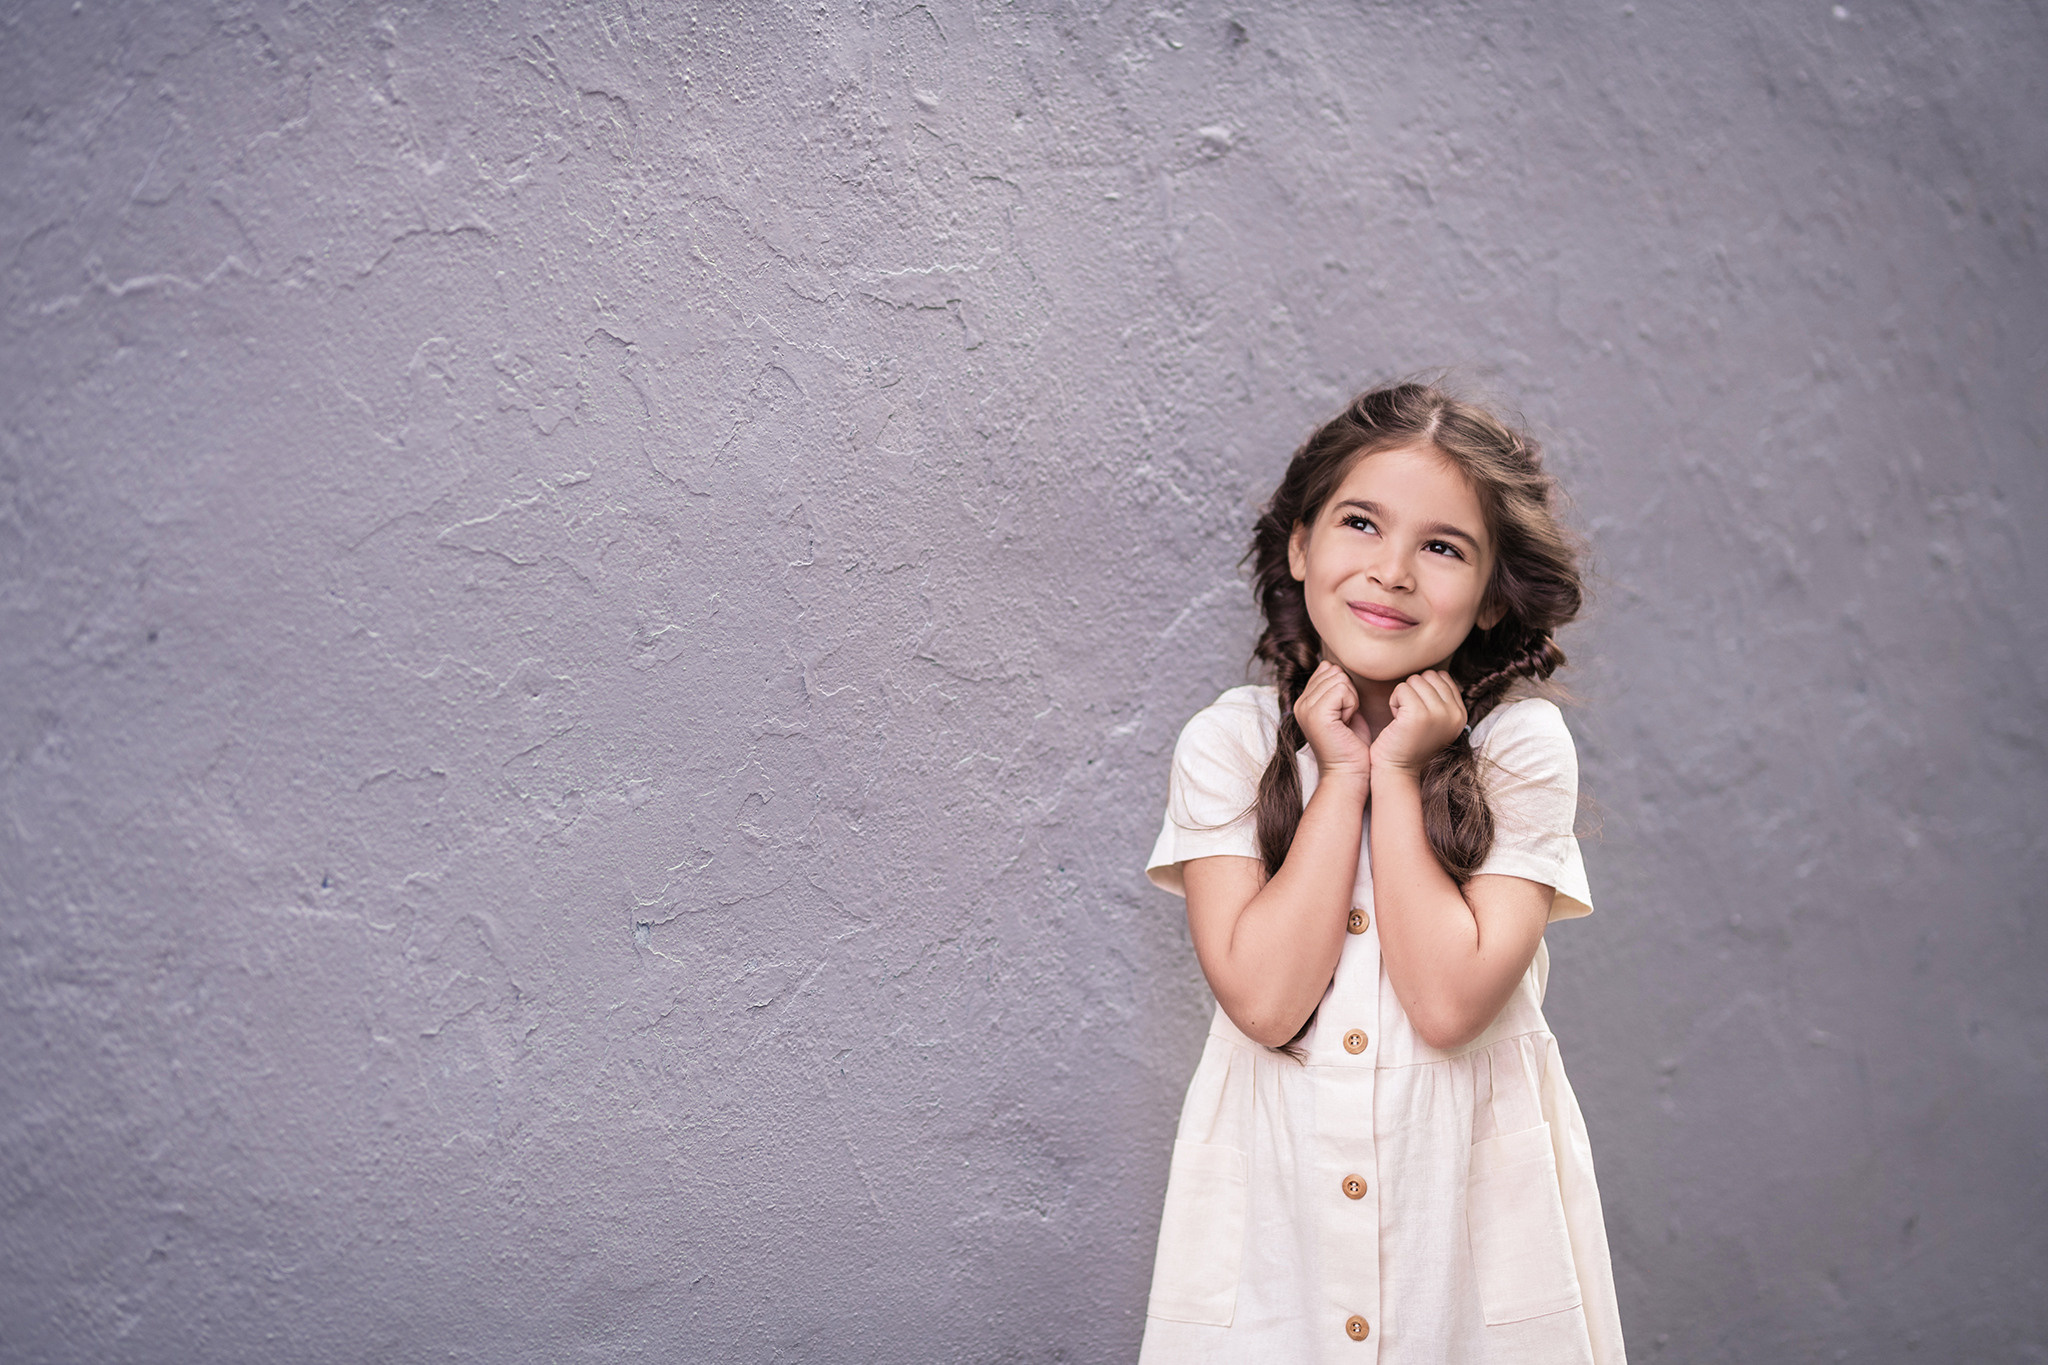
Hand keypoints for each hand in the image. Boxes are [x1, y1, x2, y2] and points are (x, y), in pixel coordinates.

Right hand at [1294, 661, 1373, 787]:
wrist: (1348, 772)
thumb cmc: (1351, 744)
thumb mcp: (1342, 709)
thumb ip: (1335, 687)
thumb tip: (1331, 665)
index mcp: (1304, 701)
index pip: (1327, 669)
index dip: (1344, 688)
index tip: (1343, 713)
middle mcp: (1300, 703)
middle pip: (1334, 672)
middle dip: (1349, 693)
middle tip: (1345, 719)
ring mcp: (1305, 708)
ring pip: (1339, 680)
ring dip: (1351, 700)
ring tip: (1345, 722)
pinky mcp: (1316, 714)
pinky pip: (1342, 690)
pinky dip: (1352, 705)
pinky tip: (1346, 723)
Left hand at [1369, 669, 1467, 775]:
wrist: (1398, 770)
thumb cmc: (1410, 742)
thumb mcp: (1435, 720)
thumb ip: (1441, 698)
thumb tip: (1435, 673)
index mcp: (1460, 714)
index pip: (1442, 677)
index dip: (1424, 691)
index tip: (1420, 715)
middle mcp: (1454, 713)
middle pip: (1428, 676)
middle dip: (1414, 692)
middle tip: (1410, 717)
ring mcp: (1438, 713)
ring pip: (1414, 680)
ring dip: (1403, 697)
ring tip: (1404, 719)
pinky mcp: (1418, 714)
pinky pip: (1401, 688)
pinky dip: (1393, 702)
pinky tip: (1397, 721)